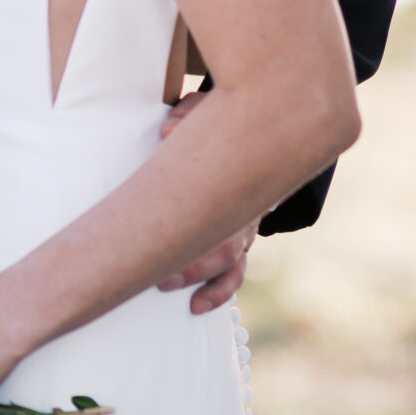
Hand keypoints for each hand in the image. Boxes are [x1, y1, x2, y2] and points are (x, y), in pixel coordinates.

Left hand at [156, 96, 256, 311]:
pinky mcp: (241, 240)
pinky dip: (219, 291)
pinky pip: (235, 273)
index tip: (157, 236)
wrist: (258, 134)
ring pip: (230, 263)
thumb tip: (166, 131)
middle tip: (161, 276)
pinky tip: (197, 306)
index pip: (214, 203)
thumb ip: (187, 115)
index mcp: (234, 177)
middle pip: (224, 246)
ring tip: (171, 289)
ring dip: (203, 281)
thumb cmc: (222, 122)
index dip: (188, 224)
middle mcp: (242, 209)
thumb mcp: (206, 107)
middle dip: (191, 265)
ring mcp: (244, 228)